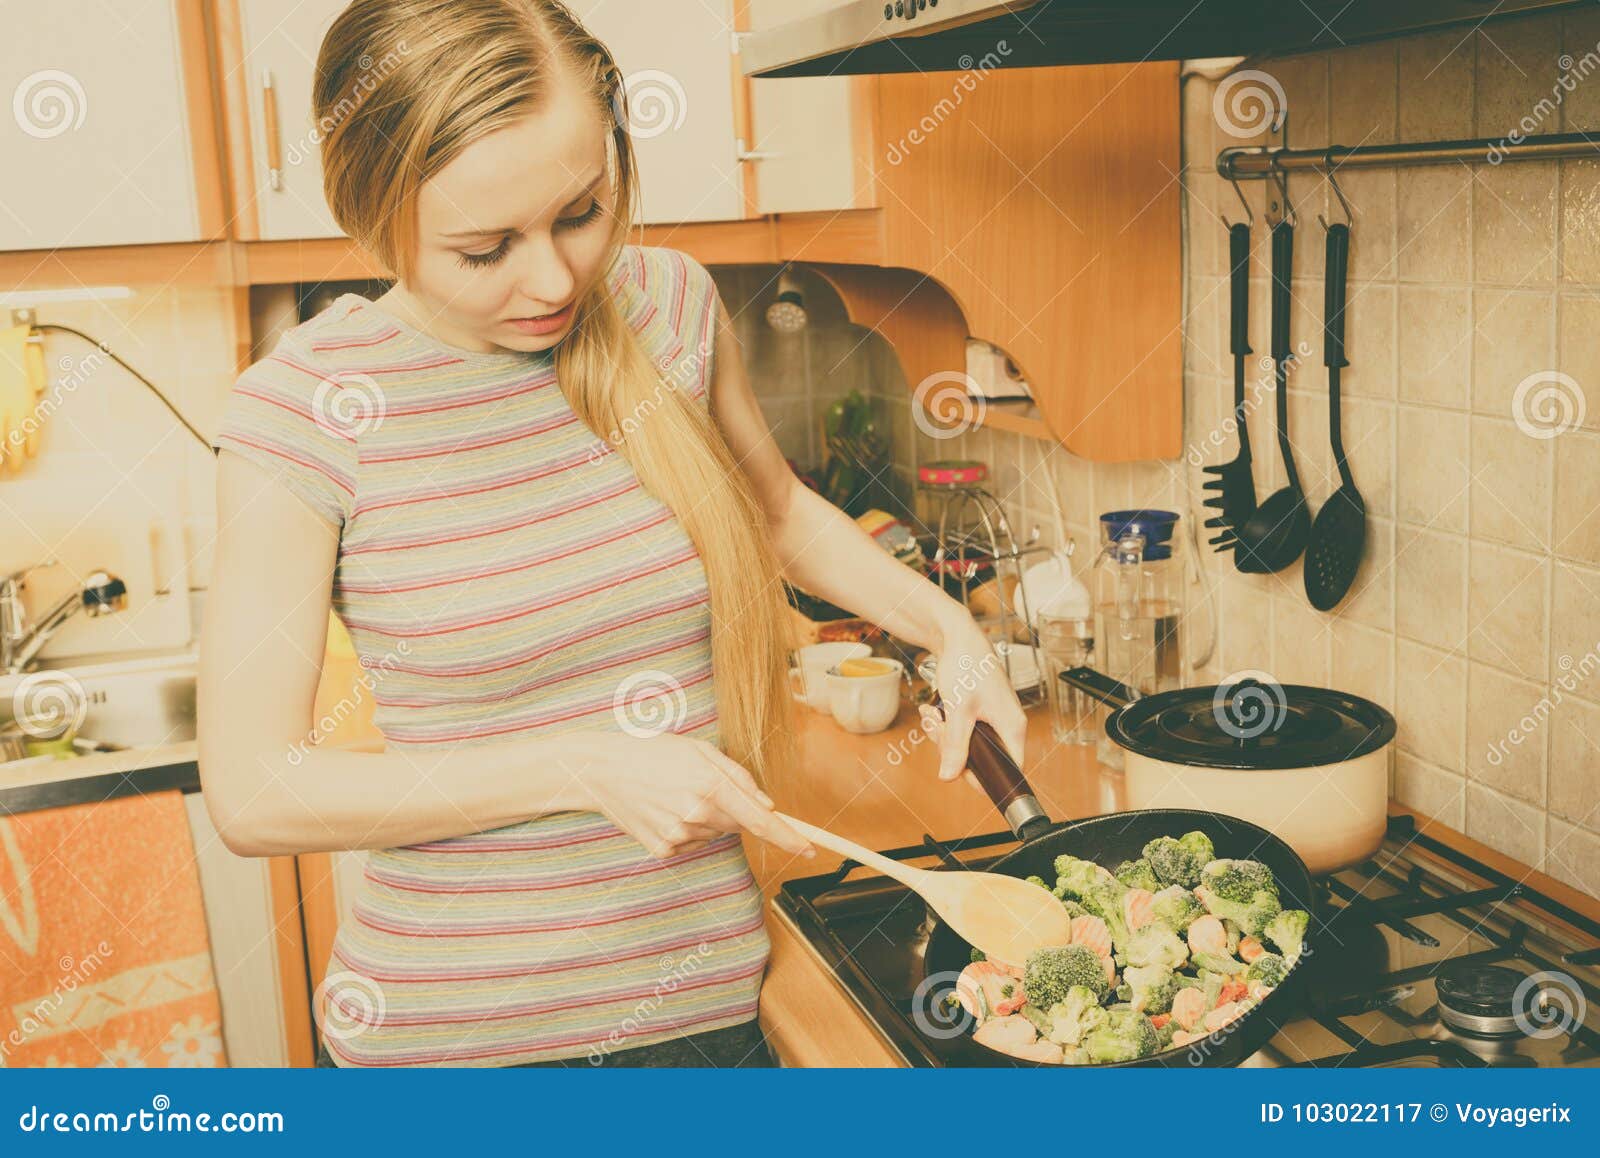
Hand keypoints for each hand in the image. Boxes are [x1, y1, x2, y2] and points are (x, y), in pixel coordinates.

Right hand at [580, 732, 813, 859]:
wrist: (601, 769)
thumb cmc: (653, 752)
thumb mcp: (699, 750)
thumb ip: (738, 776)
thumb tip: (768, 804)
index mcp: (711, 786)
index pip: (762, 821)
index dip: (789, 837)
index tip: (810, 848)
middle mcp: (697, 815)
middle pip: (738, 824)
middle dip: (732, 808)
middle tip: (700, 784)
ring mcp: (678, 836)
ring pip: (714, 832)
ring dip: (706, 816)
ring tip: (675, 792)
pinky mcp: (662, 849)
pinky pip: (691, 842)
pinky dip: (685, 827)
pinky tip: (663, 809)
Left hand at [926, 618, 1028, 782]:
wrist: (957, 635)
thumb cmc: (966, 665)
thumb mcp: (958, 711)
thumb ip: (955, 746)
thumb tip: (949, 777)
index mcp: (1012, 726)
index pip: (1009, 768)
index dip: (983, 776)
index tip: (957, 770)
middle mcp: (1008, 723)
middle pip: (981, 756)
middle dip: (951, 747)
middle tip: (935, 729)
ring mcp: (994, 716)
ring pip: (967, 742)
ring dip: (943, 733)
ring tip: (930, 715)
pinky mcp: (981, 709)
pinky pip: (962, 728)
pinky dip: (945, 722)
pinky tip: (932, 710)